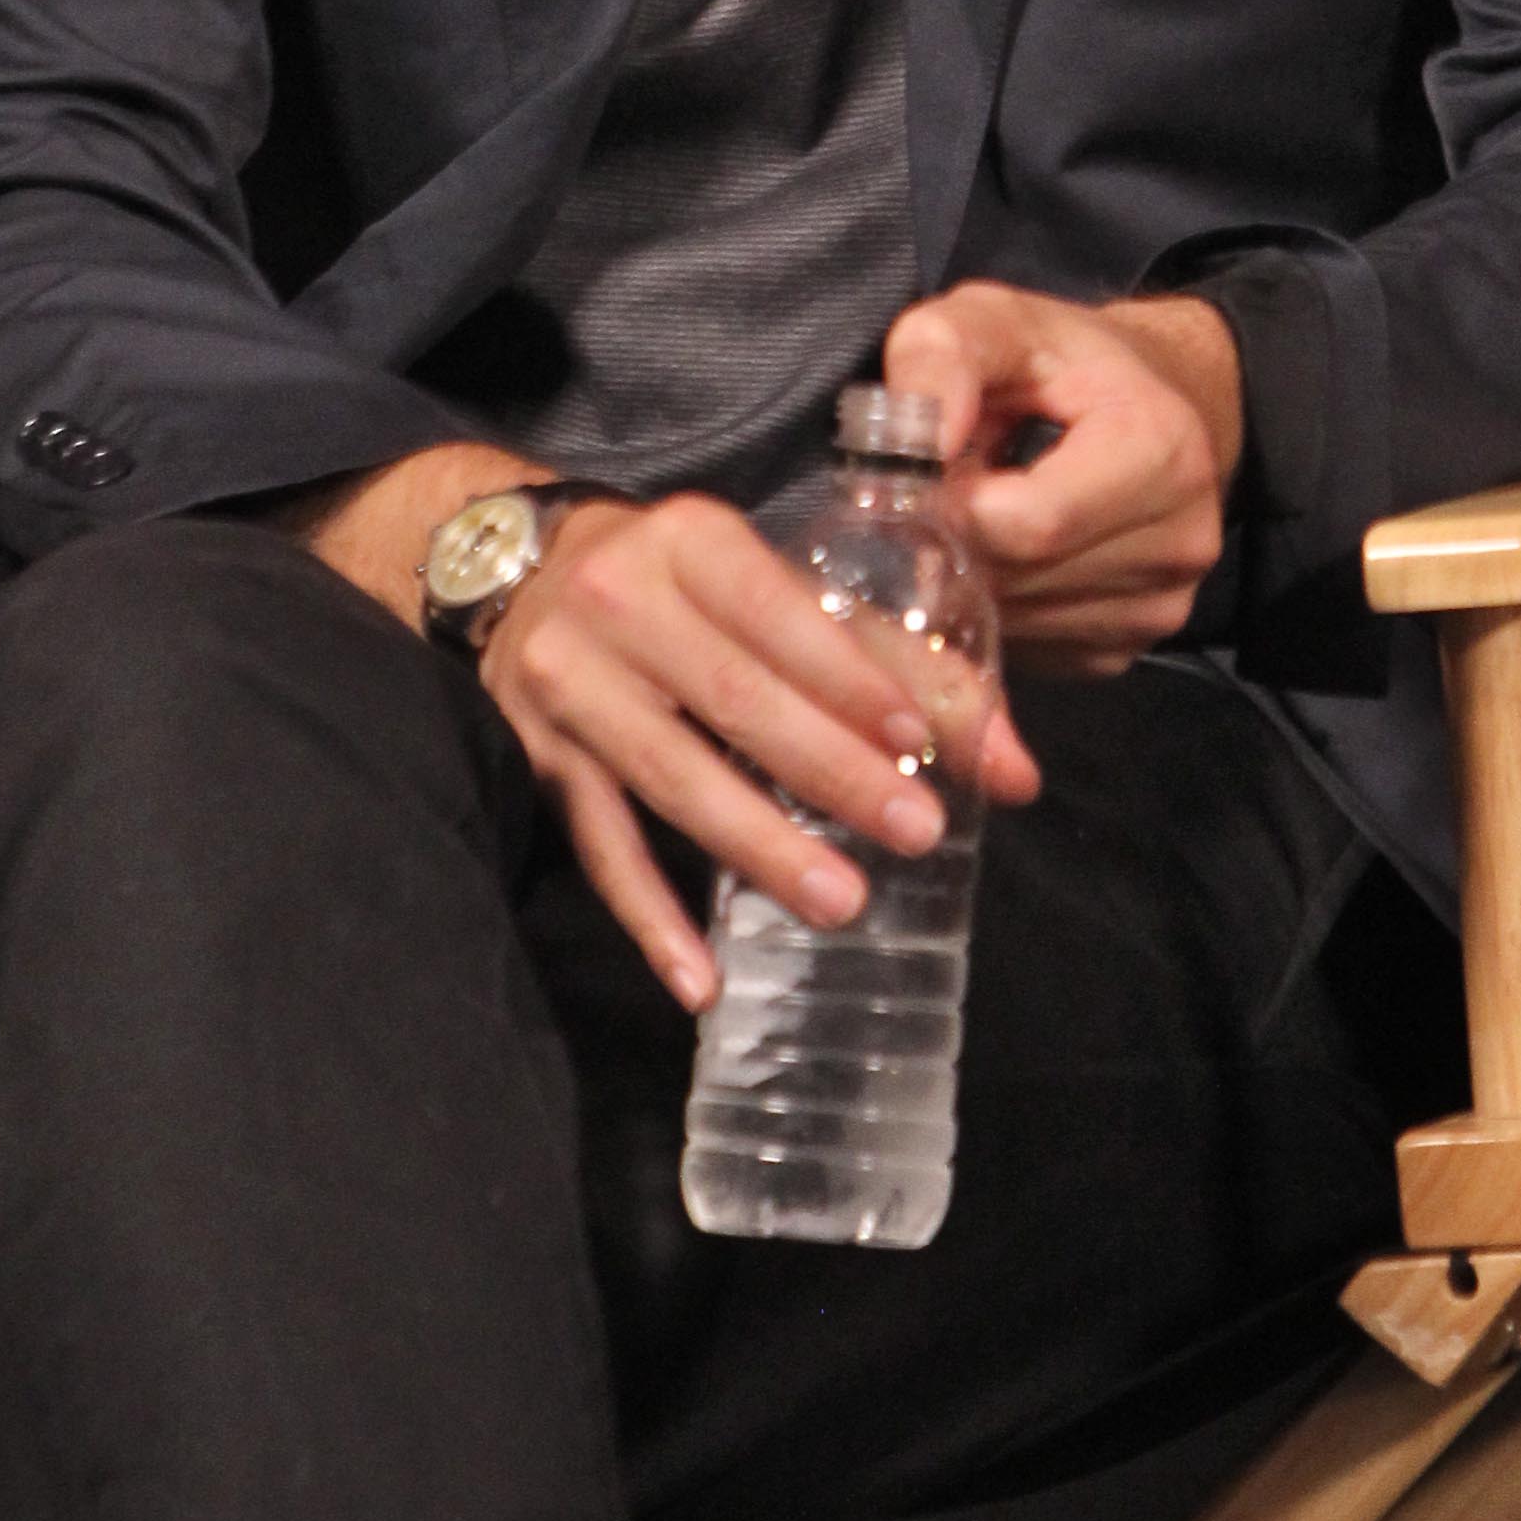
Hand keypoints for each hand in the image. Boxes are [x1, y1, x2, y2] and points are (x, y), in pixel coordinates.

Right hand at [479, 493, 1039, 1008]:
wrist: (509, 566)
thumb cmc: (678, 579)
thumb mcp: (765, 579)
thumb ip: (890, 659)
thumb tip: (1011, 766)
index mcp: (691, 541)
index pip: (780, 614)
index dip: (850, 679)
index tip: (918, 744)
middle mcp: (621, 601)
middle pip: (734, 700)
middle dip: (829, 771)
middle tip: (911, 833)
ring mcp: (568, 682)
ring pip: (671, 776)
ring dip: (758, 846)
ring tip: (839, 903)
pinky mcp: (536, 754)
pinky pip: (598, 847)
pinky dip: (649, 918)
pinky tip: (703, 979)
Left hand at [879, 283, 1239, 675]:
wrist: (1147, 403)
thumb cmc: (1060, 358)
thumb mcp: (993, 319)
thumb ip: (943, 356)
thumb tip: (914, 450)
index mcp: (1161, 451)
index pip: (1028, 523)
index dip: (953, 502)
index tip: (927, 470)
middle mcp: (1179, 544)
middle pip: (1017, 578)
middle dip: (952, 540)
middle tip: (941, 490)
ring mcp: (1158, 609)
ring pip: (1013, 623)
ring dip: (966, 576)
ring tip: (978, 513)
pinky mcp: (1124, 651)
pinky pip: (1025, 649)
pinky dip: (990, 608)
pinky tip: (999, 555)